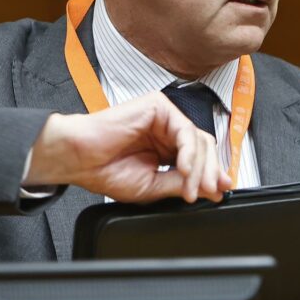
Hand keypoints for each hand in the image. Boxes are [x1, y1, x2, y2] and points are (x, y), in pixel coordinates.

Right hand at [25, 92, 232, 202]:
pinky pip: (185, 130)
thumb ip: (182, 183)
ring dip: (199, 168)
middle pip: (204, 147)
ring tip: (191, 189)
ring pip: (198, 139)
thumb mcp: (153, 186)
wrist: (79, 158)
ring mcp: (164, 117)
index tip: (220, 193)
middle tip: (210, 193)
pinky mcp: (159, 106)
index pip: (199, 158)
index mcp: (166, 148)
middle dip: (210, 173)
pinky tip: (183, 169)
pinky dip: (189, 153)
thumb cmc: (106, 170)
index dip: (211, 174)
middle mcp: (167, 130)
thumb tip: (211, 189)